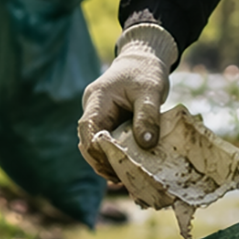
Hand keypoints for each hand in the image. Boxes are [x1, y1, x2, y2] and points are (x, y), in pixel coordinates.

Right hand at [77, 25, 176, 180]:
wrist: (144, 58)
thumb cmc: (146, 71)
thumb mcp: (151, 92)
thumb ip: (147, 117)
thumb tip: (145, 145)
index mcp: (97, 100)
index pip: (88, 130)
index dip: (96, 152)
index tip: (113, 168)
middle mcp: (93, 109)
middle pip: (89, 142)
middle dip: (102, 162)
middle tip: (122, 180)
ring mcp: (99, 115)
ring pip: (96, 144)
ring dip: (108, 160)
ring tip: (126, 178)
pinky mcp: (108, 121)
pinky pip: (107, 141)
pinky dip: (115, 154)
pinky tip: (128, 167)